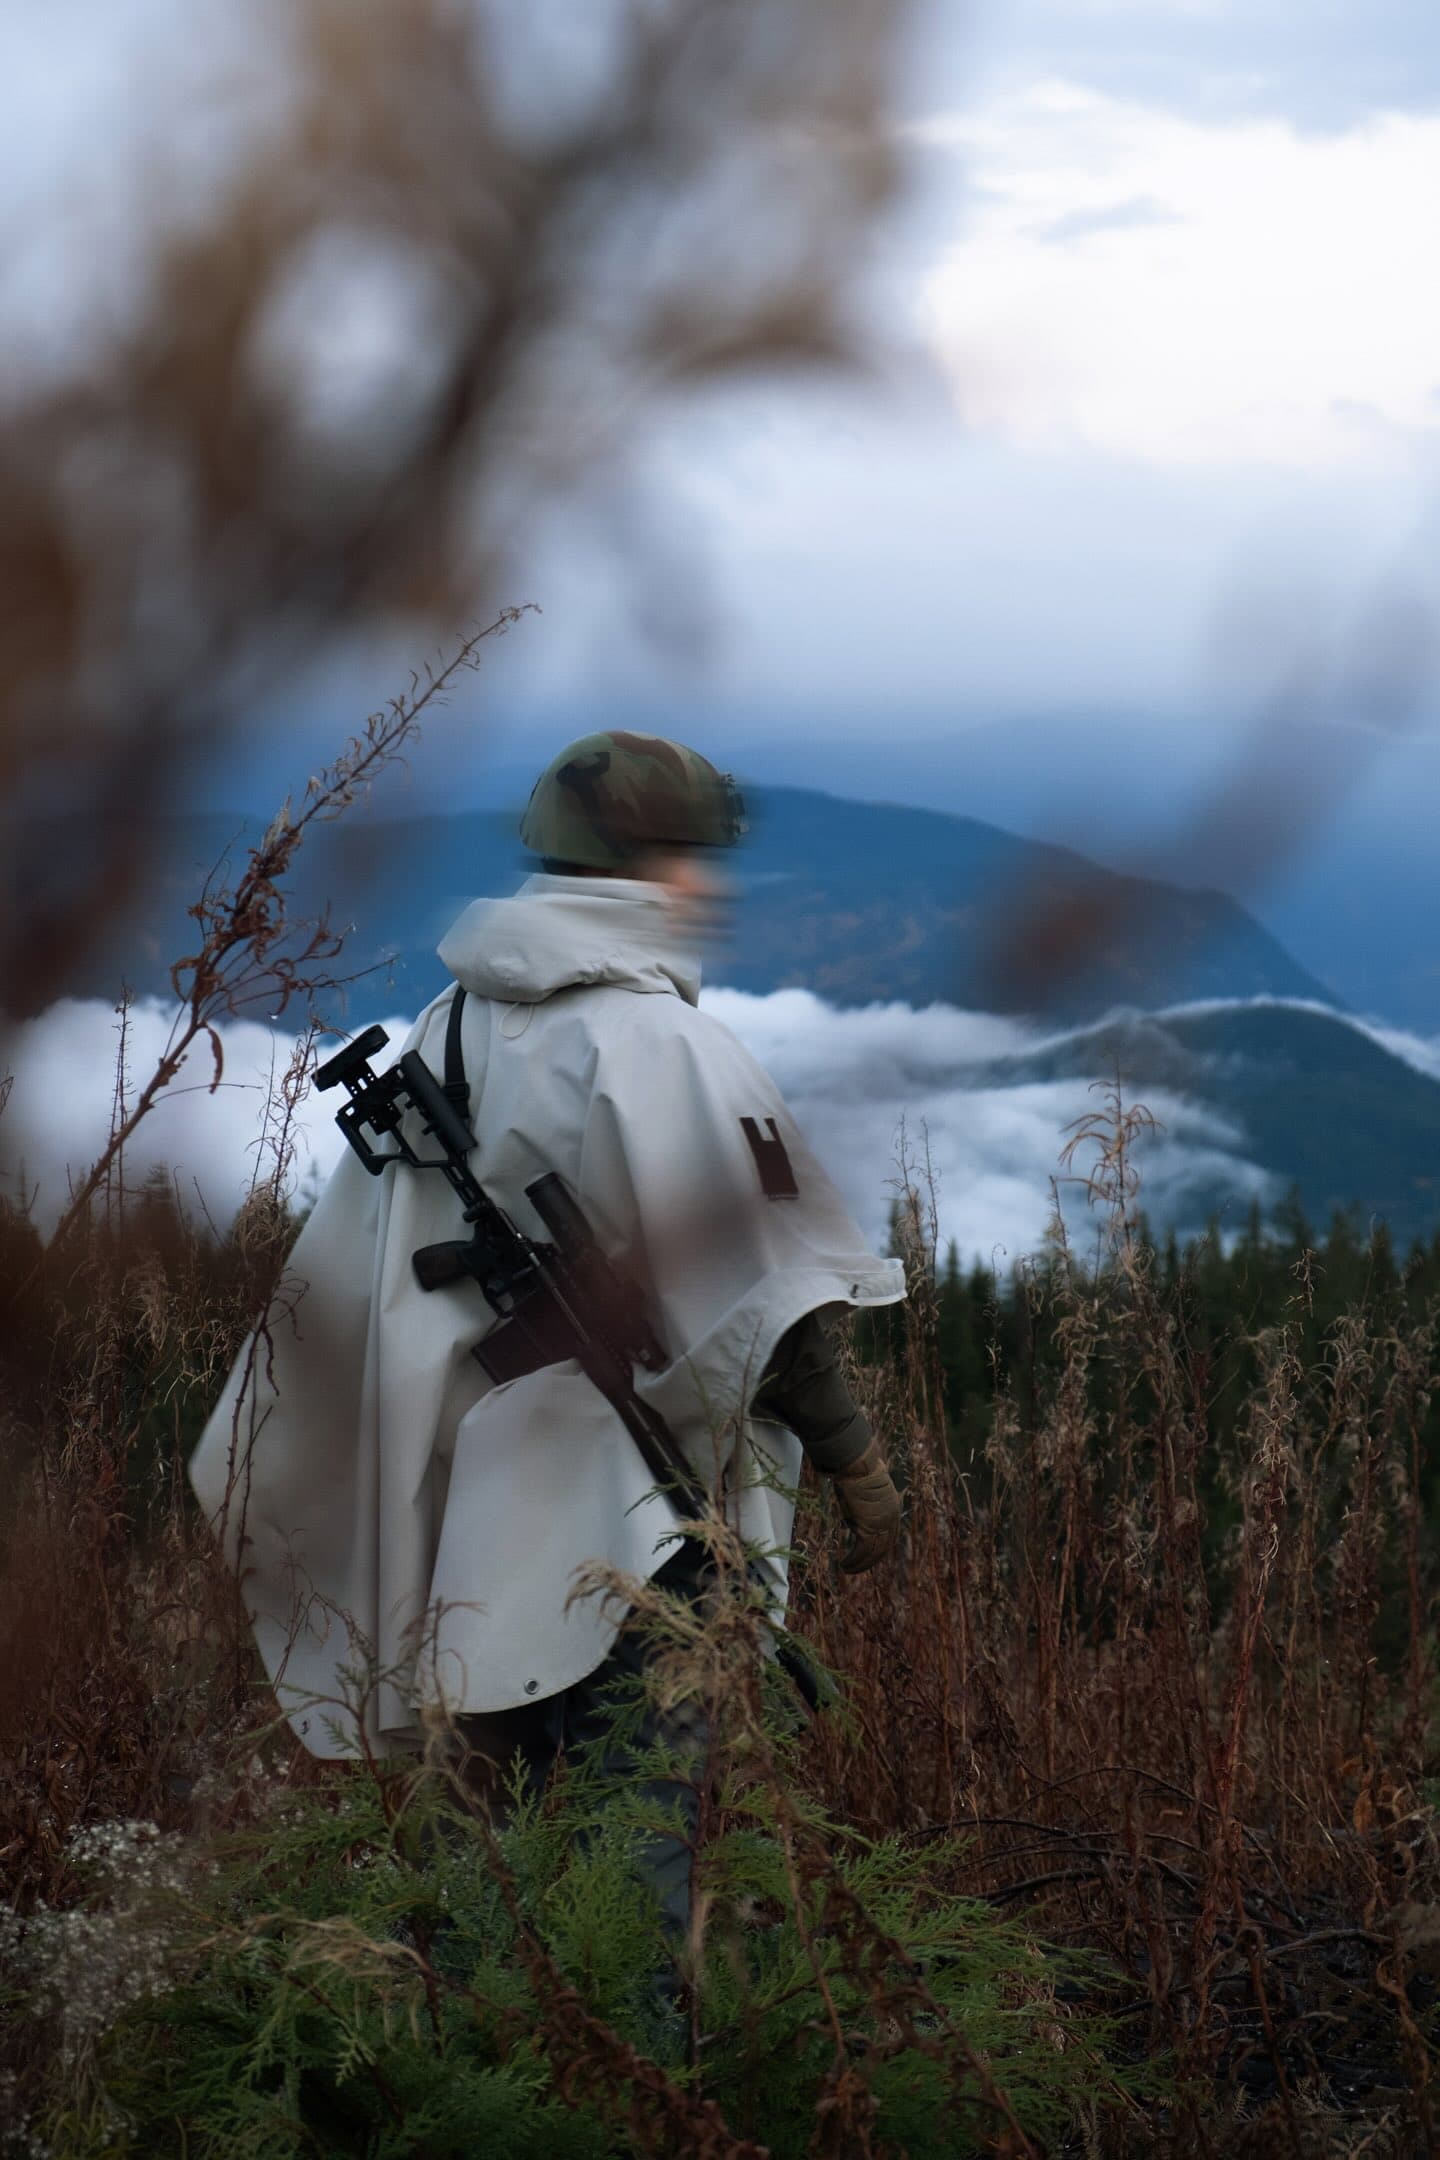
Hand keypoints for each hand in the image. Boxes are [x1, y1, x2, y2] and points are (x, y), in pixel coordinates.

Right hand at [830, 1438, 900, 1573]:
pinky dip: (853, 1561)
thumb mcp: (868, 1484)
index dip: (880, 1548)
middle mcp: (890, 1519)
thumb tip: (857, 1493)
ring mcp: (880, 1524)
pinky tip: (844, 1565)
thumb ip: (867, 1496)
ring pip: (872, 1553)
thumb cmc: (858, 1468)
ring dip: (860, 1564)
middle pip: (883, 1547)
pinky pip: (861, 1552)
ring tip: (847, 1569)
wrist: (857, 1464)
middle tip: (858, 1567)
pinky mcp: (867, 1528)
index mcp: (893, 1508)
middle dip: (871, 1560)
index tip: (870, 1555)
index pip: (890, 1535)